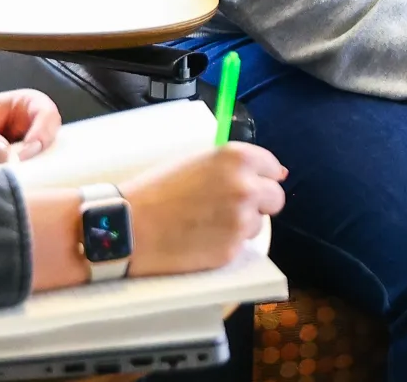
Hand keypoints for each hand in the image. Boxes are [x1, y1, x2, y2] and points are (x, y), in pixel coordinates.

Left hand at [0, 90, 59, 174]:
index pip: (46, 114)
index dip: (42, 133)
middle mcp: (27, 126)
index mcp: (22, 104)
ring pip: (40, 160)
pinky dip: (19, 181)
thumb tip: (3, 155)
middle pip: (50, 139)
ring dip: (30, 171)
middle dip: (40, 155)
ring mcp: (20, 149)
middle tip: (22, 171)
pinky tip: (6, 187)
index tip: (26, 154)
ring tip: (12, 181)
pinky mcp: (11, 168)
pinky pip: (25, 175)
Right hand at [124, 143, 288, 277]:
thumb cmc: (155, 190)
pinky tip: (198, 239)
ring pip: (258, 223)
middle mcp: (246, 187)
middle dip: (257, 203)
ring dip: (240, 224)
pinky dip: (225, 243)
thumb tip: (279, 174)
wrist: (126, 227)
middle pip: (275, 198)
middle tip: (226, 208)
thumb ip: (234, 166)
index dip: (260, 178)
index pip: (273, 168)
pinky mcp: (231, 249)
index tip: (247, 185)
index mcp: (237, 158)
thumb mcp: (197, 162)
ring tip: (203, 223)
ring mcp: (241, 220)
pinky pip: (240, 245)